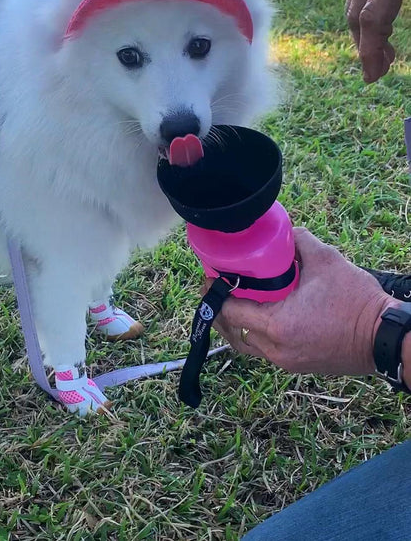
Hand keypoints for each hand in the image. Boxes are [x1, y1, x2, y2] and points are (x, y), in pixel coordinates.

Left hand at [211, 228, 397, 376]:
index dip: (216, 293)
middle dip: (221, 309)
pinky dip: (256, 332)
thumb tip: (286, 232)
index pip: (230, 312)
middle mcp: (276, 349)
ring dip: (237, 324)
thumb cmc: (357, 301)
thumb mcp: (326, 260)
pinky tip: (261, 313)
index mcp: (276, 325)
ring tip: (235, 301)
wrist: (385, 338)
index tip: (211, 277)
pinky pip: (265, 349)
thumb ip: (300, 241)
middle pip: (232, 331)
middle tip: (218, 287)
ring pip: (246, 344)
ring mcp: (286, 362)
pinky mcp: (297, 365)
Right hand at [346, 0, 410, 82]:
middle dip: (365, 49)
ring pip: (352, 3)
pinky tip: (377, 25)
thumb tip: (390, 35)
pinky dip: (362, 13)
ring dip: (363, 34)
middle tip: (378, 72)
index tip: (374, 76)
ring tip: (380, 53)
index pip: (371, 20)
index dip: (369, 53)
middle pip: (355, 16)